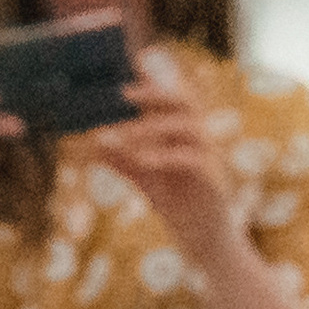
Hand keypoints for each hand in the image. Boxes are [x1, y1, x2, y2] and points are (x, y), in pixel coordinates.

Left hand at [88, 47, 239, 272]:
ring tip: (121, 136)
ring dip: (152, 127)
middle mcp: (200, 139)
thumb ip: (125, 162)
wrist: (205, 240)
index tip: (131, 68)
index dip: (156, 82)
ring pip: (187, 126)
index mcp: (186, 135)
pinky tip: (143, 161)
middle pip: (185, 101)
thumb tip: (97, 144)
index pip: (174, 98)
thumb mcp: (147, 181)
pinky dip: (165, 156)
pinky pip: (191, 158)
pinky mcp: (211, 178)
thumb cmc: (181, 206)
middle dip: (156, 93)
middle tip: (124, 94)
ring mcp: (209, 156)